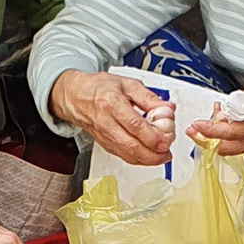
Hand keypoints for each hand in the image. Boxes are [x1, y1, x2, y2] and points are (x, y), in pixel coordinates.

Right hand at [47, 68, 170, 165]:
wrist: (75, 96)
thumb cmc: (98, 88)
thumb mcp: (126, 84)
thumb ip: (148, 97)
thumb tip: (167, 108)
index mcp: (111, 103)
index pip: (134, 125)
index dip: (151, 136)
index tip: (165, 141)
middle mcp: (105, 122)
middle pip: (130, 145)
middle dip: (152, 154)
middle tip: (166, 153)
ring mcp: (103, 135)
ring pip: (126, 155)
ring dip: (146, 160)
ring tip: (161, 156)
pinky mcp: (103, 143)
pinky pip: (122, 155)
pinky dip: (137, 159)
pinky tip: (148, 156)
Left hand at [186, 76, 243, 156]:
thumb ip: (242, 99)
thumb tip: (225, 110)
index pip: (229, 133)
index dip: (208, 130)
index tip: (195, 125)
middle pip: (226, 148)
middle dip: (208, 137)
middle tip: (199, 124)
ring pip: (233, 149)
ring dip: (220, 136)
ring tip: (220, 115)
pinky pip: (242, 146)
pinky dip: (232, 136)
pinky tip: (233, 122)